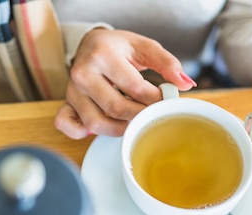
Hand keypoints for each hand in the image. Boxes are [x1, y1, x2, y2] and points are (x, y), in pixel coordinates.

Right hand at [54, 29, 196, 138]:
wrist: (90, 44)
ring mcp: (71, 91)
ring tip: (133, 121)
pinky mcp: (66, 104)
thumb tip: (185, 84)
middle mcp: (83, 73)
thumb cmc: (119, 48)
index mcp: (102, 54)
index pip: (135, 87)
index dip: (155, 100)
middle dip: (140, 116)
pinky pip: (67, 125)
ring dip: (119, 129)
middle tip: (152, 115)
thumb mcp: (145, 47)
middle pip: (116, 108)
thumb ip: (167, 64)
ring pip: (96, 123)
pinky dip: (82, 133)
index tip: (166, 102)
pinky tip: (103, 126)